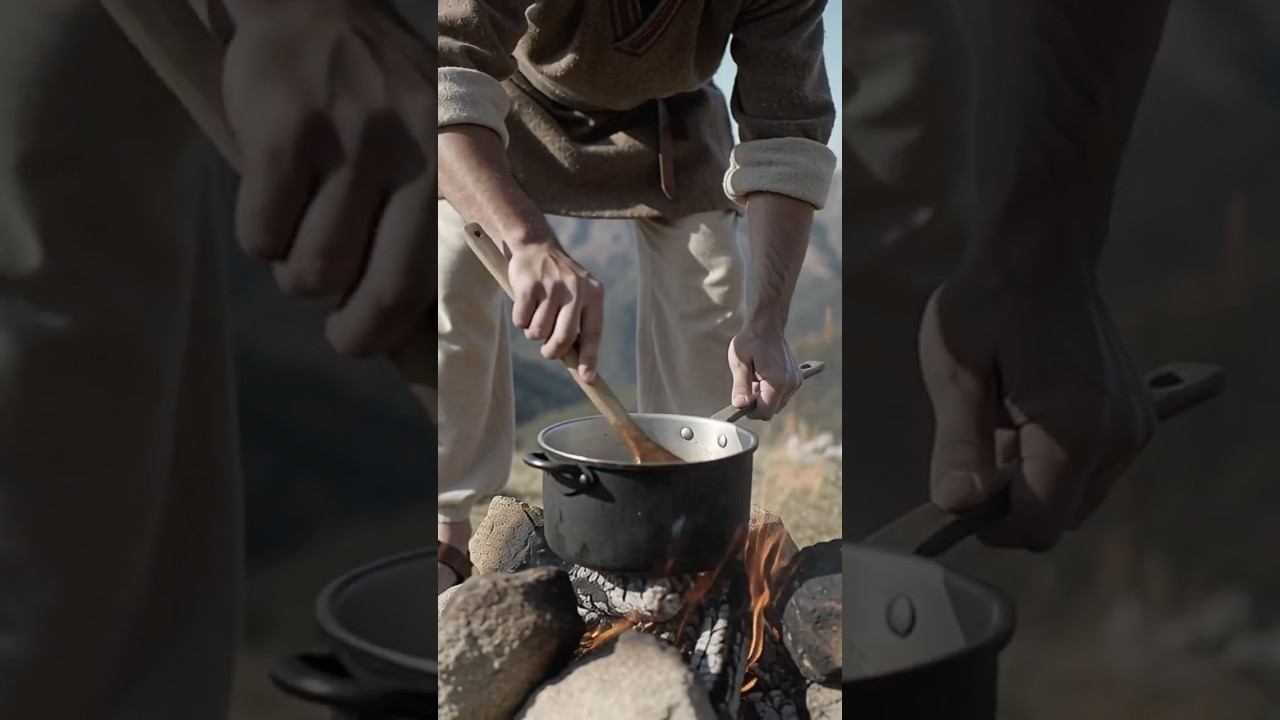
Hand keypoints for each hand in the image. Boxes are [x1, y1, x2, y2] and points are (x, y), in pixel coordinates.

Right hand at [222, 0, 432, 356]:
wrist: (309, 6)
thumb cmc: (365, 98)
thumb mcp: (416, 143)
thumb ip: (417, 214)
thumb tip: (411, 320)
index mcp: (442, 169)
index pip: (424, 279)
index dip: (389, 329)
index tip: (363, 340)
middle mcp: (407, 159)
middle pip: (381, 290)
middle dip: (352, 332)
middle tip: (336, 332)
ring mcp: (347, 145)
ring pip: (311, 270)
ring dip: (295, 272)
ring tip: (299, 234)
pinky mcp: (285, 135)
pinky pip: (261, 234)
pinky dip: (257, 238)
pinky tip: (269, 203)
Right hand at [507, 237, 604, 381]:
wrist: (536, 245)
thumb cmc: (559, 281)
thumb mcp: (578, 295)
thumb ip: (579, 323)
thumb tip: (580, 365)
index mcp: (594, 294)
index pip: (593, 333)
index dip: (590, 358)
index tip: (587, 378)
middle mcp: (576, 289)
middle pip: (564, 338)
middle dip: (553, 352)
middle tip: (547, 352)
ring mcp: (552, 286)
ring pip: (538, 332)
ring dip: (533, 333)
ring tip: (536, 316)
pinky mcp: (529, 285)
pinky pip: (521, 320)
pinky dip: (520, 321)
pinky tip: (525, 304)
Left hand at [728, 323, 801, 419]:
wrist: (767, 326)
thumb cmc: (751, 341)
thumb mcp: (739, 362)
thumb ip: (740, 387)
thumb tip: (739, 405)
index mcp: (777, 382)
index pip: (765, 412)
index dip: (751, 411)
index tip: (742, 400)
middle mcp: (790, 384)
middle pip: (772, 410)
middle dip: (757, 403)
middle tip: (748, 383)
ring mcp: (795, 382)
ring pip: (777, 403)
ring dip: (764, 396)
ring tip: (756, 377)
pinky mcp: (796, 379)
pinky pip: (782, 395)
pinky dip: (772, 391)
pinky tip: (764, 376)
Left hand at [919, 269, 1155, 550]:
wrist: (1041, 254)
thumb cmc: (990, 303)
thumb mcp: (957, 370)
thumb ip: (958, 444)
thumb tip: (955, 504)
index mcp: (1076, 430)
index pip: (1038, 525)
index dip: (991, 524)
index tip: (960, 491)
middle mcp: (1118, 438)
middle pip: (1058, 518)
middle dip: (1011, 499)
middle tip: (978, 439)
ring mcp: (1133, 429)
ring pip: (1075, 497)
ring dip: (1032, 478)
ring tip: (1003, 418)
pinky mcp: (1135, 420)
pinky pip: (1091, 470)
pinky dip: (1055, 460)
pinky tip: (1028, 413)